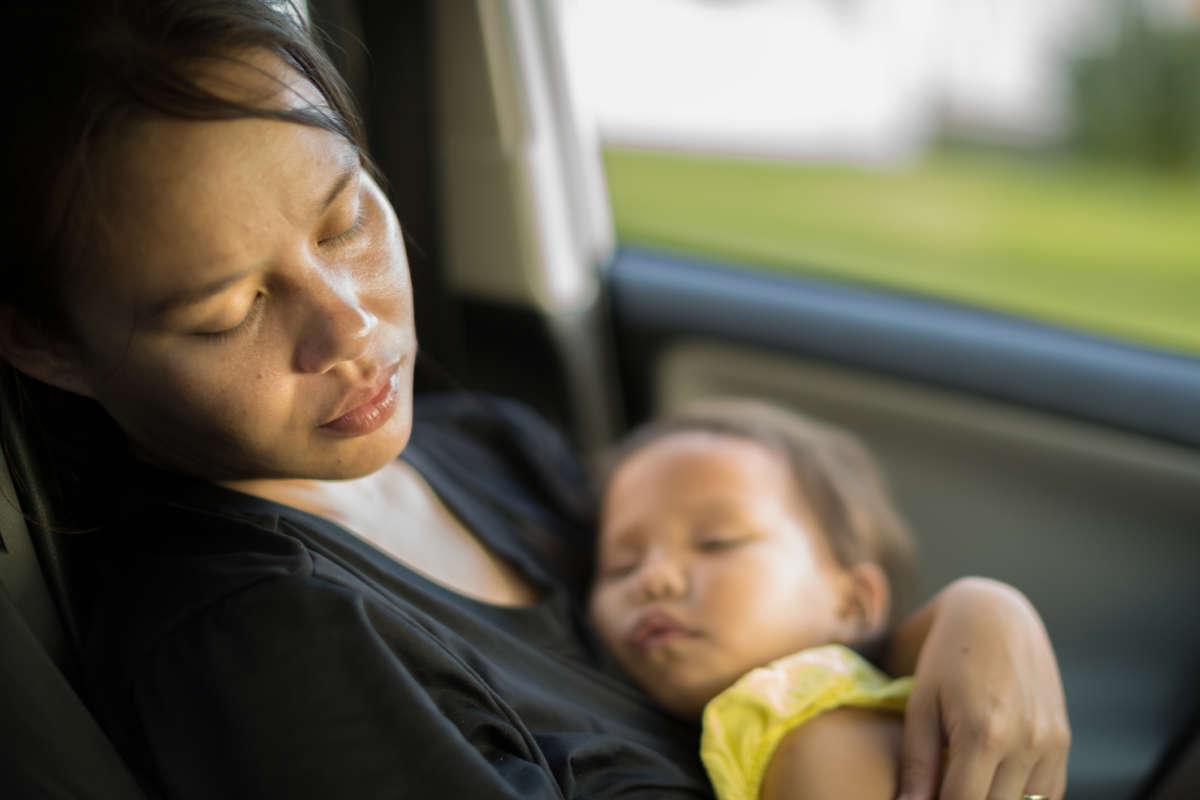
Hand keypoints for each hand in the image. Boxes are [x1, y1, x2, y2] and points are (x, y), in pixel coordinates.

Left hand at [891, 577, 1069, 799]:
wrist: (995, 616)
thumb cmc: (946, 658)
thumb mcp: (921, 703)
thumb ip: (917, 762)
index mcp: (984, 733)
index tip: (925, 799)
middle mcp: (1025, 742)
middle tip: (944, 785)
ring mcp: (1050, 743)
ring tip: (965, 779)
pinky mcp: (1063, 741)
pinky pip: (1048, 794)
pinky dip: (1021, 797)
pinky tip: (993, 780)